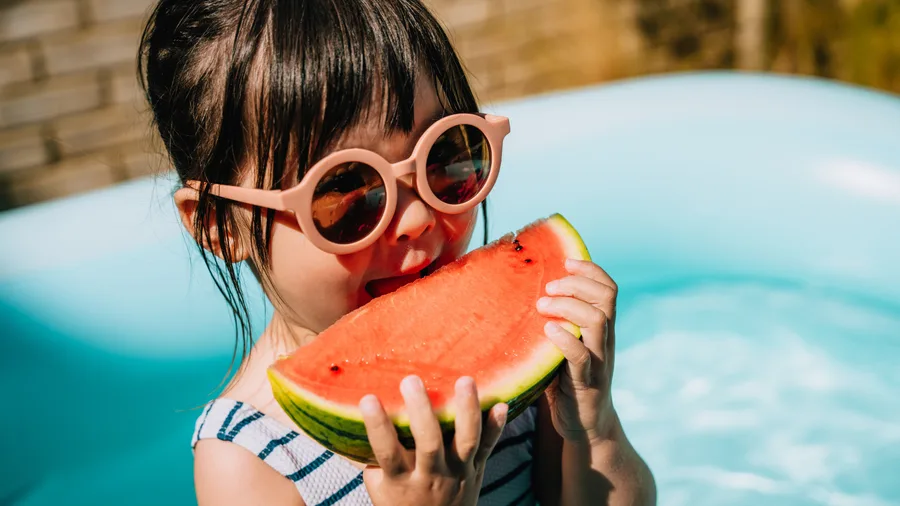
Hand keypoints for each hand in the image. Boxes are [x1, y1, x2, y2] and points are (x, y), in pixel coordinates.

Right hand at [360, 375, 507, 505]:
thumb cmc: (400, 503)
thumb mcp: (379, 487)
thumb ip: (373, 456)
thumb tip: (355, 414)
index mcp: (402, 480)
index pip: (387, 452)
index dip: (377, 426)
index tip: (368, 398)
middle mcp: (431, 476)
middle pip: (429, 443)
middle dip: (421, 411)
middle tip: (411, 380)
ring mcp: (457, 472)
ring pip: (465, 441)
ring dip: (466, 410)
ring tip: (464, 381)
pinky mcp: (476, 469)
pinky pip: (488, 447)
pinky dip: (496, 427)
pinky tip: (501, 404)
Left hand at [537, 258, 617, 444]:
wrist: (584, 425)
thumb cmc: (566, 380)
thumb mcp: (562, 345)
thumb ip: (554, 322)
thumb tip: (521, 292)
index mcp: (601, 328)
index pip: (608, 288)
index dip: (591, 269)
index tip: (566, 261)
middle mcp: (604, 340)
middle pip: (607, 298)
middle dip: (577, 283)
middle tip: (549, 287)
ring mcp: (598, 361)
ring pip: (599, 321)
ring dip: (569, 306)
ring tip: (542, 305)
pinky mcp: (587, 383)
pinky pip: (582, 356)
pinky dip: (565, 339)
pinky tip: (547, 331)